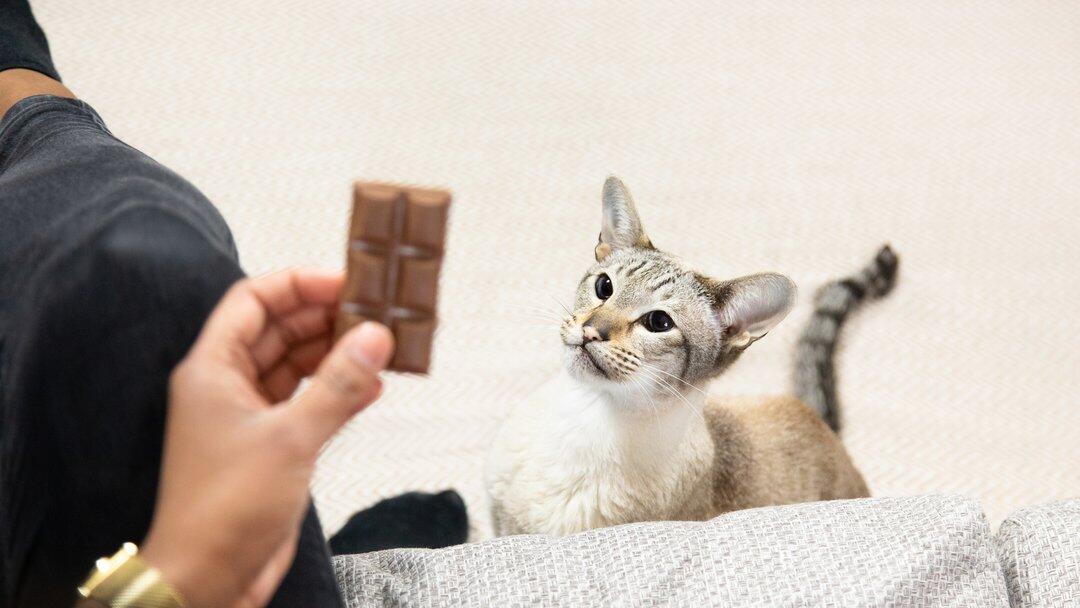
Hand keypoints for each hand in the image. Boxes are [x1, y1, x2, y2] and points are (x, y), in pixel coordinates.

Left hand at [140, 269, 393, 607]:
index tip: (344, 281)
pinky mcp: (272, 444)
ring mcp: (250, 415)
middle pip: (280, 328)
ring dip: (336, 354)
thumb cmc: (224, 510)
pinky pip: (309, 401)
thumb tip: (375, 338)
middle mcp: (229, 385)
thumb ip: (337, 385)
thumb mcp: (290, 437)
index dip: (297, 283)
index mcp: (213, 368)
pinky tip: (373, 387)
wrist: (209, 578)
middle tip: (374, 311)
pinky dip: (339, 391)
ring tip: (381, 345)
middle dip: (325, 316)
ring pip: (298, 364)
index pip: (254, 300)